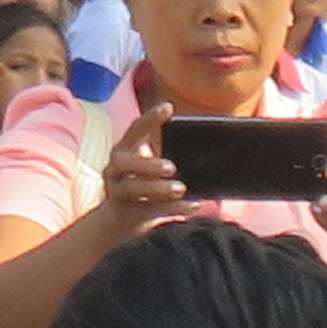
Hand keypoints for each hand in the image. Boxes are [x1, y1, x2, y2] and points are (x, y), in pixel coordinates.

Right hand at [100, 108, 190, 226]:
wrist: (122, 220)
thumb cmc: (144, 187)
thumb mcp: (152, 170)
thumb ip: (171, 160)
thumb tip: (210, 155)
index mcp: (125, 150)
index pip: (135, 129)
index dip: (150, 118)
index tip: (168, 107)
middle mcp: (115, 168)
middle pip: (124, 162)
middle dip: (147, 163)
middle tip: (172, 167)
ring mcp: (115, 191)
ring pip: (132, 188)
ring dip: (158, 188)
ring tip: (181, 189)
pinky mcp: (124, 212)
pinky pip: (146, 210)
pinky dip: (172, 208)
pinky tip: (192, 206)